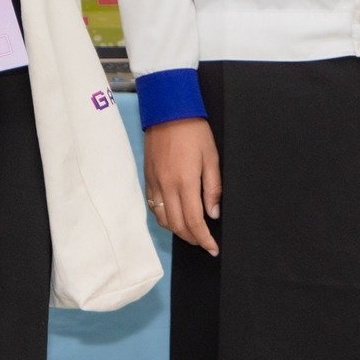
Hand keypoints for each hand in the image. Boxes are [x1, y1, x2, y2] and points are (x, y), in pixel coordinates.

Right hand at [144, 117, 221, 256]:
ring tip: (191, 232)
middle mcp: (166, 186)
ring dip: (177, 230)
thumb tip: (212, 214)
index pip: (194, 221)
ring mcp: (154, 182)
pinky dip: (163, 216)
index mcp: (185, 182)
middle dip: (191, 238)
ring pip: (162, 218)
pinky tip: (174, 216)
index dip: (204, 239)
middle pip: (176, 225)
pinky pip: (153, 205)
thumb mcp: (212, 158)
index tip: (212, 248)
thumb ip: (212, 189)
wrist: (168, 111)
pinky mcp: (147, 176)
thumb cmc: (194, 132)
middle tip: (204, 242)